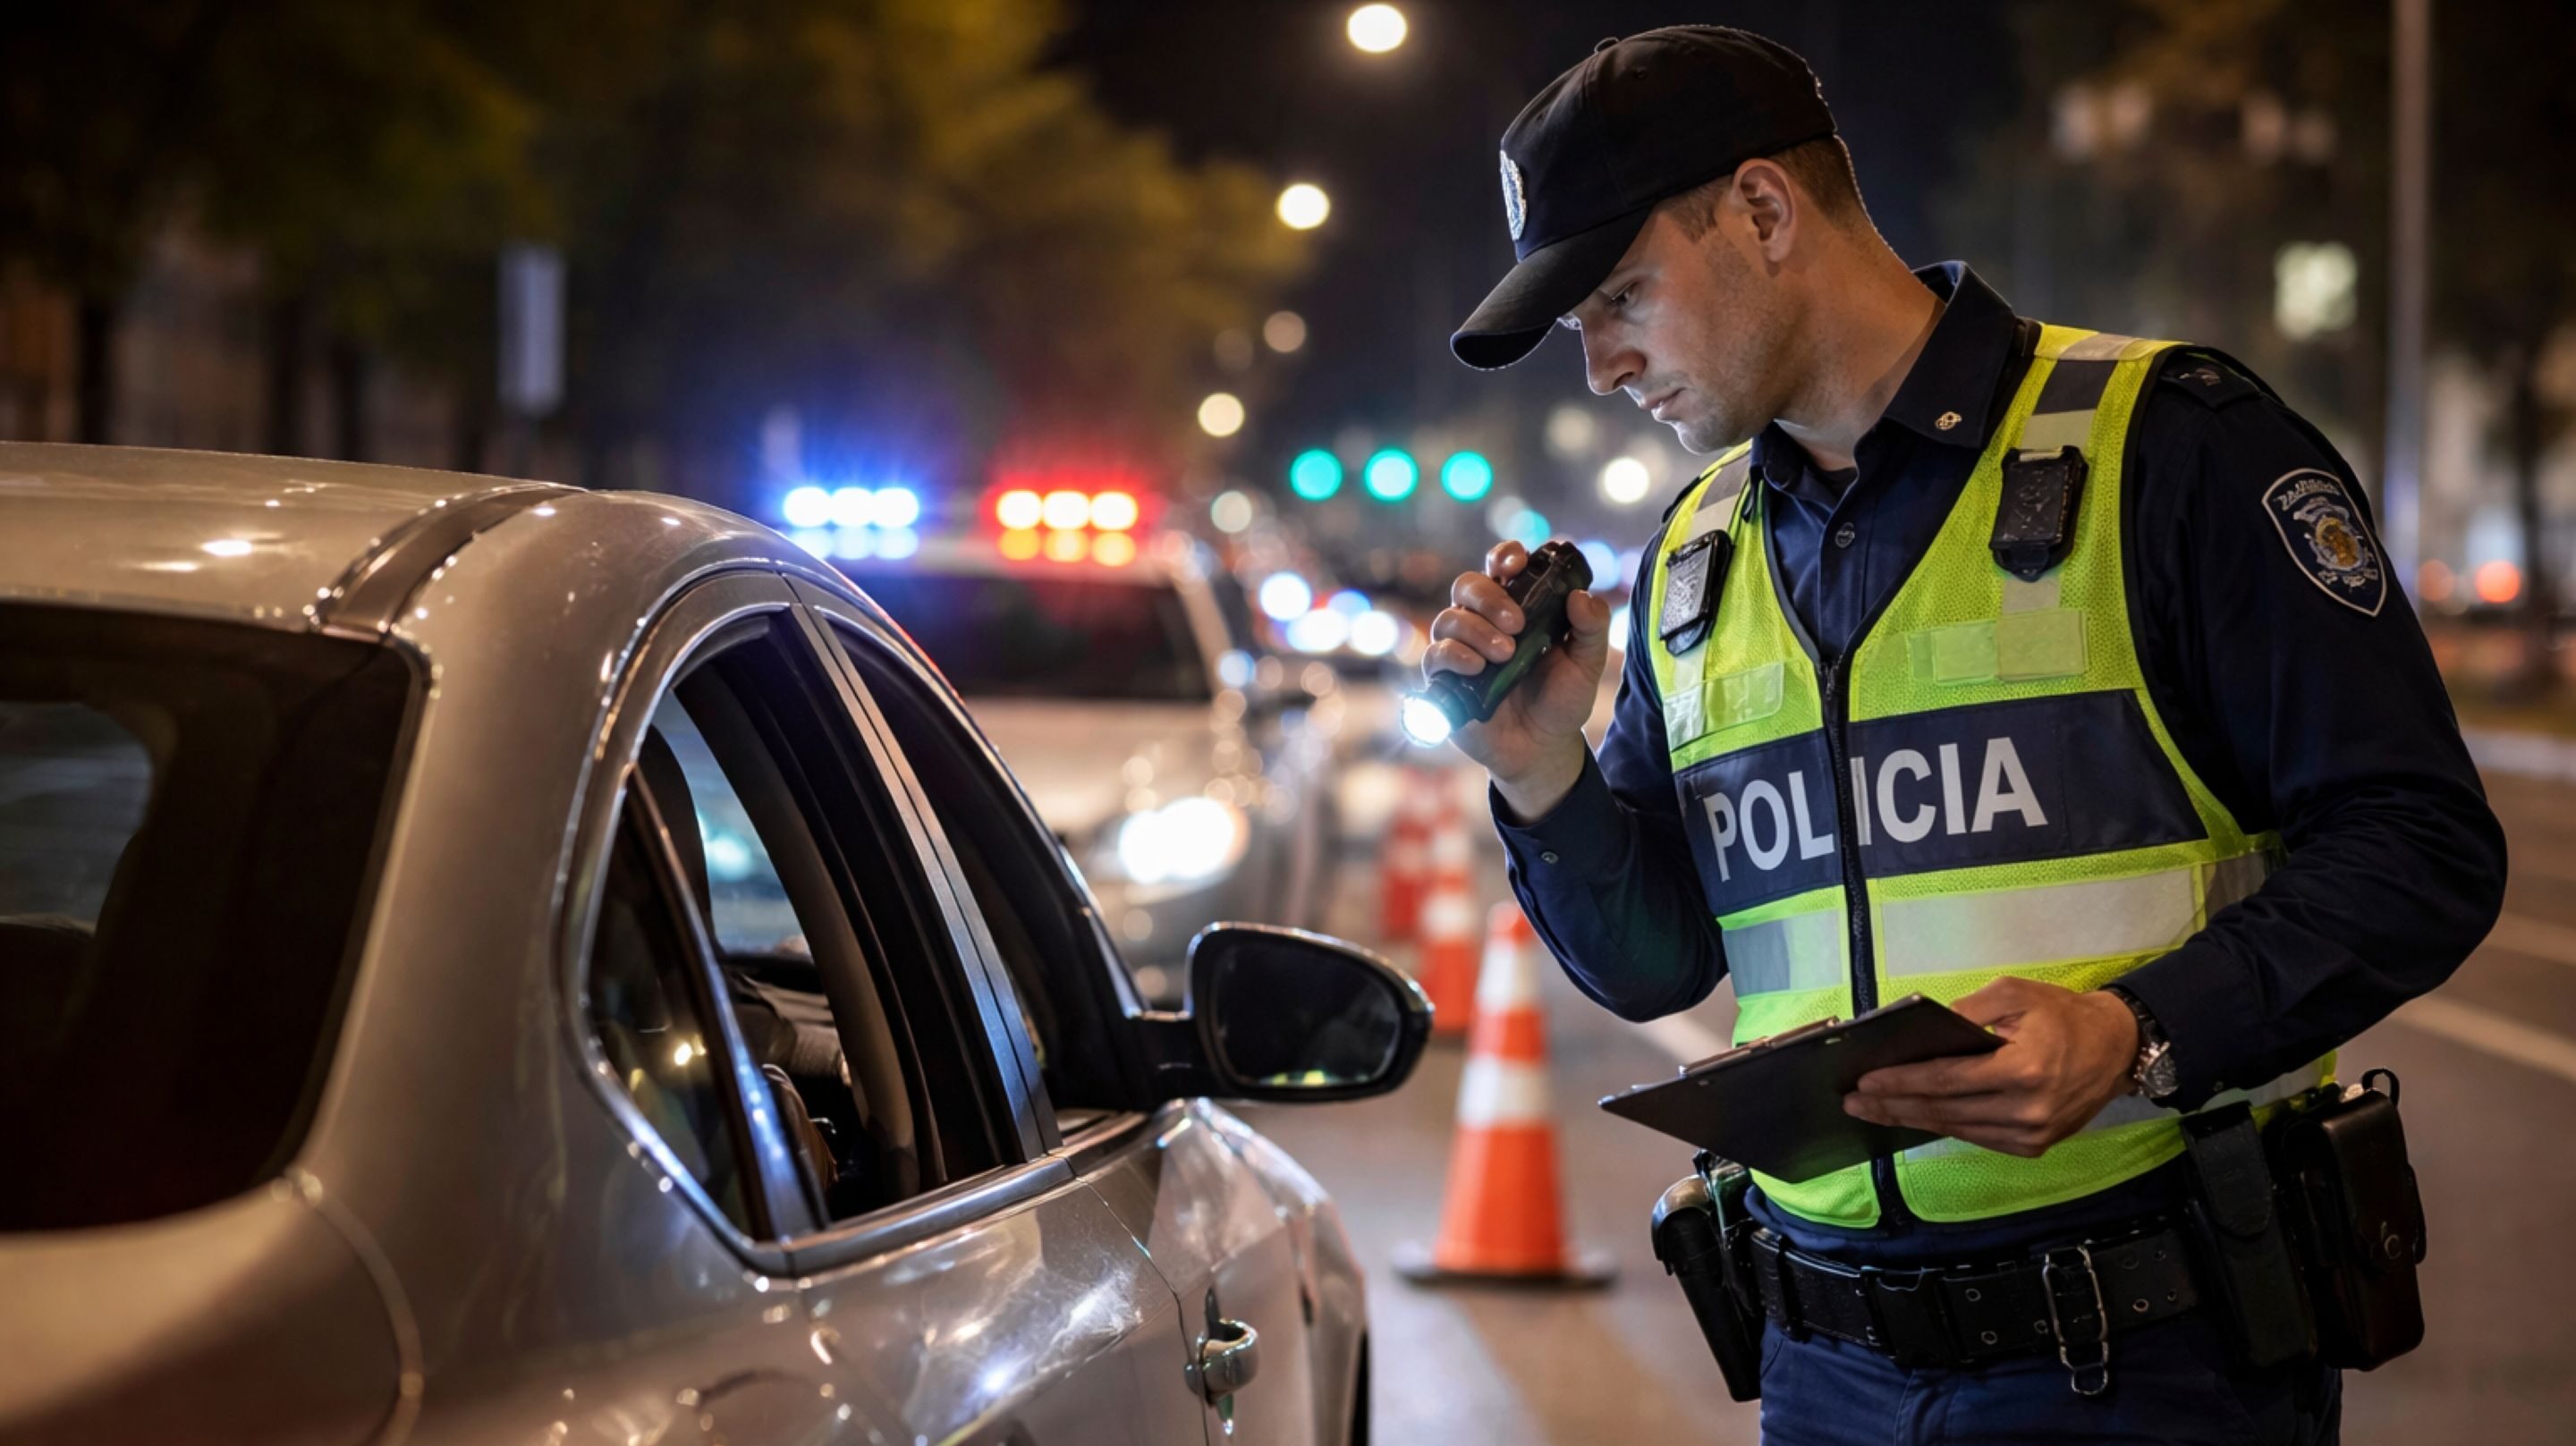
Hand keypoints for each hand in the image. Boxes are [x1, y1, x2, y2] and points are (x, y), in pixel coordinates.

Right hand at [1424, 540, 1614, 815]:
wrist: (1544, 748)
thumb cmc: (1561, 699)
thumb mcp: (1587, 663)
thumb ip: (1591, 628)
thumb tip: (1580, 596)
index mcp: (1514, 608)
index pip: (1500, 567)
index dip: (1503, 556)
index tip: (1517, 564)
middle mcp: (1481, 623)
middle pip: (1466, 585)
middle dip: (1488, 597)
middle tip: (1517, 622)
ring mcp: (1460, 650)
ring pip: (1448, 618)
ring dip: (1476, 629)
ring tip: (1506, 653)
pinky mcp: (1444, 681)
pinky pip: (1434, 656)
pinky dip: (1454, 655)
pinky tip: (1478, 667)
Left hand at [1841, 979, 2140, 1157]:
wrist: (2118, 1047)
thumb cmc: (2062, 1014)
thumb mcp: (2013, 994)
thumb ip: (1965, 1012)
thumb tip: (1915, 1032)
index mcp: (2024, 1069)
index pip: (1946, 1080)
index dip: (1901, 1082)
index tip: (1864, 1080)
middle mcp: (2028, 1110)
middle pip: (1944, 1110)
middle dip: (1893, 1106)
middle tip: (1853, 1101)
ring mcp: (2032, 1134)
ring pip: (1957, 1129)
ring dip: (1911, 1120)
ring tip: (1872, 1110)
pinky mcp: (2035, 1146)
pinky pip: (1977, 1137)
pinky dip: (1943, 1126)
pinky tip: (1913, 1117)